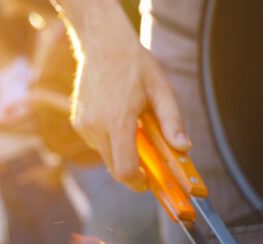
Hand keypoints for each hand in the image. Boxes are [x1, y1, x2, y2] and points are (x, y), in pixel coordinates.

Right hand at [56, 0, 190, 190]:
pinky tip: (118, 117)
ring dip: (122, 152)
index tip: (149, 181)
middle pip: (115, 167)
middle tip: (150, 159)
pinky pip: (97, 144)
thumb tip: (183, 148)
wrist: (102, 42)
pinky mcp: (79, 123)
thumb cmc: (135, 64)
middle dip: (133, 169)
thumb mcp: (161, 90)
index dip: (138, 182)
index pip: (124, 170)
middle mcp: (96, 127)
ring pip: (106, 157)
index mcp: (117, 122)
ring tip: (134, 126)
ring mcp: (84, 125)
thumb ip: (172, 122)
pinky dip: (110, 141)